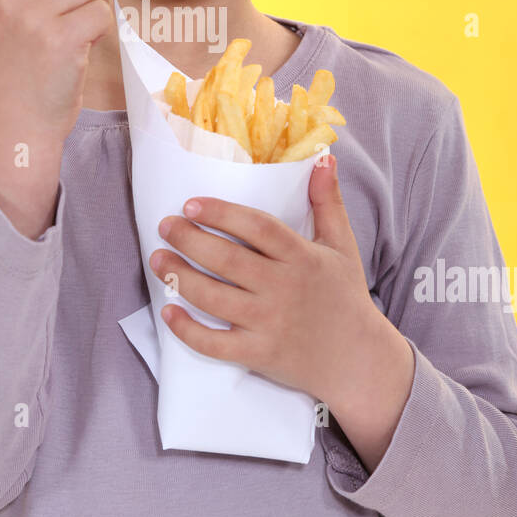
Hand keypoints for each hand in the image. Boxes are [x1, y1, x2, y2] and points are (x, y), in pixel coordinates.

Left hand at [148, 155, 378, 404]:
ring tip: (157, 260)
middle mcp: (284, 289)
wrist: (359, 360)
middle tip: (165, 225)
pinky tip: (168, 312)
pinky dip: (188, 330)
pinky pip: (215, 344)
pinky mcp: (259, 354)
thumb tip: (324, 156)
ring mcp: (269, 324)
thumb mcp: (342, 245)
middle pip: (228, 259)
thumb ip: (328, 201)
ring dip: (180, 277)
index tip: (191, 204)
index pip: (257, 228)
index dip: (222, 213)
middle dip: (189, 240)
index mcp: (302, 258)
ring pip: (214, 298)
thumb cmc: (345, 297)